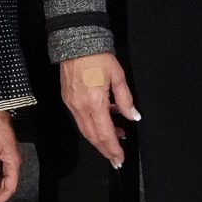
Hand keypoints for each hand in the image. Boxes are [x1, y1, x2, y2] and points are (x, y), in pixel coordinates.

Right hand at [59, 53, 139, 168]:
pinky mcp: (68, 100)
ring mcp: (72, 104)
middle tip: (116, 158)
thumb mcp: (118, 76)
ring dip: (100, 138)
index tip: (120, 158)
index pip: (105, 133)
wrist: (76, 43)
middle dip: (105, 150)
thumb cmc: (97, 57)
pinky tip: (105, 120)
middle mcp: (81, 107)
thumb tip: (132, 116)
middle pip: (93, 137)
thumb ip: (125, 100)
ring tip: (116, 138)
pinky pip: (81, 119)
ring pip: (86, 130)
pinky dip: (92, 125)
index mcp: (95, 102)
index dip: (113, 149)